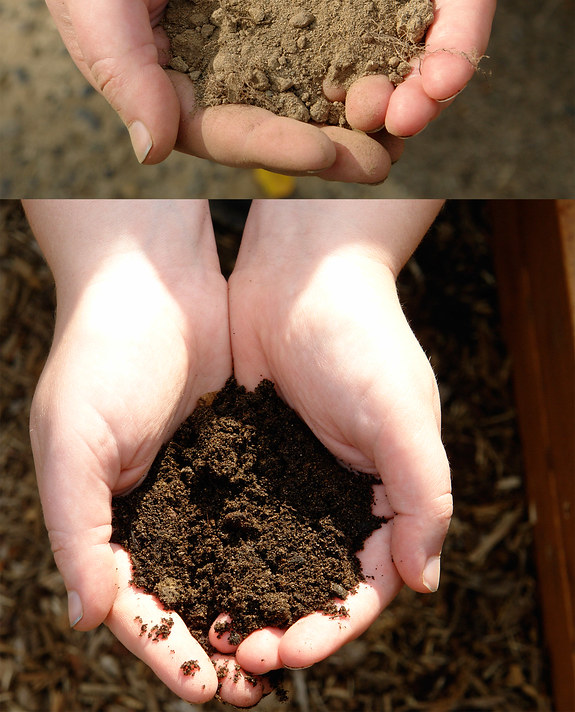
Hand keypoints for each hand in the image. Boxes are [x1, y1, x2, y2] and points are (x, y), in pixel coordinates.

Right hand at [25, 200, 264, 704]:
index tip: (207, 688)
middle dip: (218, 642)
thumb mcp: (72, 442)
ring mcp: (194, 480)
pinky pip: (255, 514)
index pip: (133, 604)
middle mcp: (149, 506)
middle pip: (185, 594)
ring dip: (251, 605)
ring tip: (288, 643)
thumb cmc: (99, 354)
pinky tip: (304, 575)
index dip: (166, 650)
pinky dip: (273, 550)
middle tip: (258, 681)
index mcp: (102, 515)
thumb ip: (75, 529)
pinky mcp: (235, 451)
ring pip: (225, 563)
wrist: (153, 277)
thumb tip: (88, 616)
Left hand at [186, 0, 539, 139]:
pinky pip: (301, 38)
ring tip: (345, 124)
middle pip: (414, 49)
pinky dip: (303, 74)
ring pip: (361, 56)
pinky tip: (292, 101)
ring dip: (360, 97)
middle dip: (409, 93)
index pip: (462, 12)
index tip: (436, 91)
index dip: (454, 56)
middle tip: (388, 125)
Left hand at [224, 200, 451, 673]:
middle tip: (239, 655)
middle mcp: (342, 492)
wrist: (301, 270)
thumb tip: (424, 582)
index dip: (333, 626)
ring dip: (246, 597)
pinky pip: (236, 515)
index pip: (367, 583)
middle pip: (314, 583)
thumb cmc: (361, 334)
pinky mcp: (251, 453)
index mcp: (389, 493)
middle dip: (284, 625)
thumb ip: (422, 494)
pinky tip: (187, 572)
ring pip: (272, 558)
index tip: (289, 651)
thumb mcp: (402, 413)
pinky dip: (219, 550)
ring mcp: (294, 475)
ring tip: (209, 629)